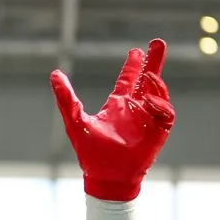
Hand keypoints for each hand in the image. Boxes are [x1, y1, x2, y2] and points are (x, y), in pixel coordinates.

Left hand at [51, 39, 174, 201]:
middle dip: (154, 62)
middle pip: (148, 81)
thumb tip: (54, 74)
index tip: (137, 50)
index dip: (133, 66)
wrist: (106, 176)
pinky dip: (159, 105)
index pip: (127, 81)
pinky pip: (165, 113)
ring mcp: (148, 120)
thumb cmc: (90, 153)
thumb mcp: (75, 122)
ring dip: (155, 83)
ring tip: (148, 75)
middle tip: (158, 42)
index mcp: (117, 106)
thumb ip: (66, 99)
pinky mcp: (158, 132)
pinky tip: (148, 103)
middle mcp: (134, 110)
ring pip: (158, 94)